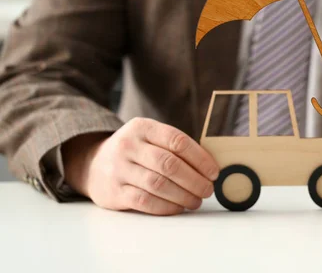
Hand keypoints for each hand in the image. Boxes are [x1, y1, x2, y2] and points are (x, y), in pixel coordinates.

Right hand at [63, 118, 219, 215]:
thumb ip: (174, 147)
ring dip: (183, 195)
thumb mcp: (150, 137)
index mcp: (142, 127)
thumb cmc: (135, 151)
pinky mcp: (114, 192)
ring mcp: (119, 169)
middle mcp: (128, 145)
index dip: (200, 158)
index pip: (177, 141)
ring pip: (158, 184)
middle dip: (194, 180)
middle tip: (208, 190)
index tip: (214, 172)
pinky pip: (145, 201)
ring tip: (196, 201)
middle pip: (169, 164)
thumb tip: (209, 167)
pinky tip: (178, 207)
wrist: (93, 164)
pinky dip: (166, 206)